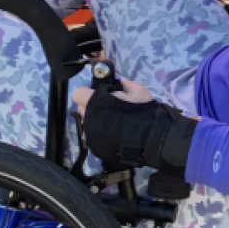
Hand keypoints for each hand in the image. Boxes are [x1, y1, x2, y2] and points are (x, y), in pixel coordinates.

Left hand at [72, 81, 196, 175]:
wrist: (150, 138)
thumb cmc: (142, 111)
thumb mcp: (137, 91)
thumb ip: (123, 84)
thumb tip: (118, 81)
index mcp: (94, 101)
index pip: (79, 93)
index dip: (88, 93)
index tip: (100, 94)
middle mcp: (88, 117)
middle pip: (82, 108)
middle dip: (92, 107)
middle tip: (109, 108)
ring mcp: (90, 134)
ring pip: (88, 123)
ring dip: (96, 120)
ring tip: (114, 123)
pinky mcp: (95, 146)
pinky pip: (94, 135)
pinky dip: (101, 133)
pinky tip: (115, 134)